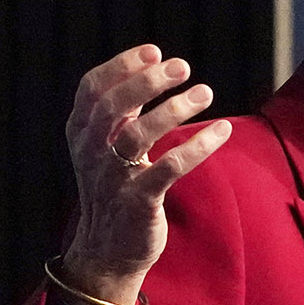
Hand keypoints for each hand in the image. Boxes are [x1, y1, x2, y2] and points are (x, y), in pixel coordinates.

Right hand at [57, 44, 231, 304]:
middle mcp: (91, 153)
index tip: (154, 52)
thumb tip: (151, 69)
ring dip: (174, 109)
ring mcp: (112, 179)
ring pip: (138, 135)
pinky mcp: (137, 203)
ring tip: (205, 92)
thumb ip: (124, 112)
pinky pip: (169, 168)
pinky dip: (198, 146)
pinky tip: (222, 130)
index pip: (92, 88)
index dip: (122, 65)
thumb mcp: (106, 149)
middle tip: (182, 67)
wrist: (107, 252)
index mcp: (81, 134)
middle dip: (148, 81)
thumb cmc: (113, 191)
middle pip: (113, 106)